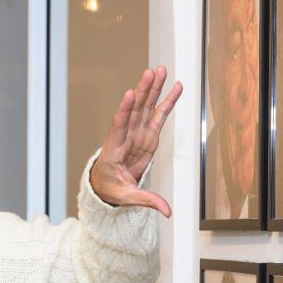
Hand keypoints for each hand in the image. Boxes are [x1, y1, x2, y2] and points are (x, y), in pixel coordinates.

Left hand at [89, 66, 182, 216]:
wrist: (106, 184)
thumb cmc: (111, 189)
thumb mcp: (126, 197)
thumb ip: (147, 200)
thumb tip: (167, 211)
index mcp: (114, 150)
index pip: (118, 127)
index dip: (123, 110)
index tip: (129, 93)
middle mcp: (125, 137)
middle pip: (134, 111)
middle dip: (142, 91)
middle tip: (150, 73)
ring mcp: (137, 134)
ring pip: (145, 108)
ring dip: (152, 89)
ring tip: (160, 70)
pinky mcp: (147, 135)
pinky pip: (158, 115)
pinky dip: (166, 101)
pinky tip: (175, 86)